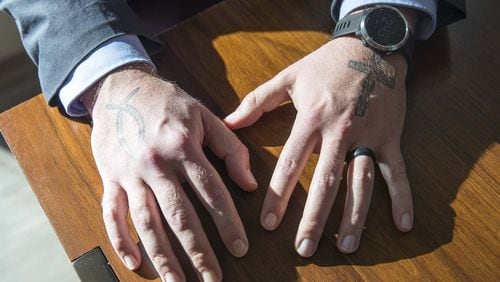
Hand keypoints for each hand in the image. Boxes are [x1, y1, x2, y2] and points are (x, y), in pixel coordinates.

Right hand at [84, 65, 257, 280]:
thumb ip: (231, 149)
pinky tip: (134, 263)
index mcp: (183, 146)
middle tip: (213, 278)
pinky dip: (120, 240)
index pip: (211, 192)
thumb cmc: (168, 103)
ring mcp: (129, 174)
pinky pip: (112, 214)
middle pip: (179, 215)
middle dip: (198, 251)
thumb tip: (249, 184)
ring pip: (146, 222)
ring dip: (162, 255)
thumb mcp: (204, 115)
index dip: (228, 222)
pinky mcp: (110, 178)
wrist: (121, 88)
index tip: (240, 248)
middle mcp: (155, 164)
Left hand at [224, 37, 412, 256]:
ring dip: (354, 216)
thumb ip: (257, 100)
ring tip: (345, 246)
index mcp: (312, 119)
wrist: (371, 47)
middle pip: (326, 181)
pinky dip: (402, 197)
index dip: (278, 195)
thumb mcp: (290, 76)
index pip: (292, 163)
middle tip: (303, 248)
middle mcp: (340, 132)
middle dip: (314, 217)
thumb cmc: (326, 64)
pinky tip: (403, 225)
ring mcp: (368, 135)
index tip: (268, 224)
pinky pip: (397, 171)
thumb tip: (229, 121)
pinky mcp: (390, 137)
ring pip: (361, 182)